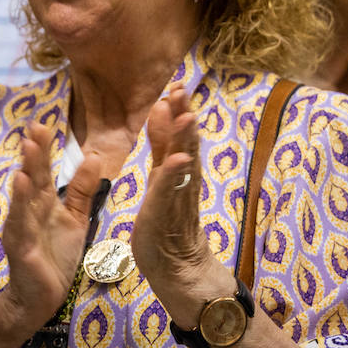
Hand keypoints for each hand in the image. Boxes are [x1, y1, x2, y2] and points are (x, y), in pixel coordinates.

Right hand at [0, 121, 102, 329]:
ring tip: (30, 147)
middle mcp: (29, 211)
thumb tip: (93, 157)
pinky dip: (20, 202)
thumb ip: (82, 191)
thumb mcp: (75, 220)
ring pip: (25, 195)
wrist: (41, 298)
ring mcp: (22, 227)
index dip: (45, 149)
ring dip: (27, 170)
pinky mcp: (21, 245)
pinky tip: (21, 183)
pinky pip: (21, 221)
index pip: (44, 171)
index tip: (44, 123)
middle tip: (36, 126)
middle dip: (35, 152)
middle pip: (33, 176)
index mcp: (43, 204)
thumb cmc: (55, 258)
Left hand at [130, 83, 212, 285]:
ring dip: (185, 139)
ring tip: (187, 115)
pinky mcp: (167, 213)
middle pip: (186, 142)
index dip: (178, 109)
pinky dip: (176, 175)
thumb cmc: (165, 220)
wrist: (176, 264)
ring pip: (184, 162)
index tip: (177, 83)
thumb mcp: (161, 174)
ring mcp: (177, 196)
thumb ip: (162, 145)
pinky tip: (179, 159)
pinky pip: (172, 192)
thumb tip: (162, 110)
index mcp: (177, 169)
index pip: (179, 133)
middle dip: (184, 115)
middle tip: (181, 88)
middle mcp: (183, 179)